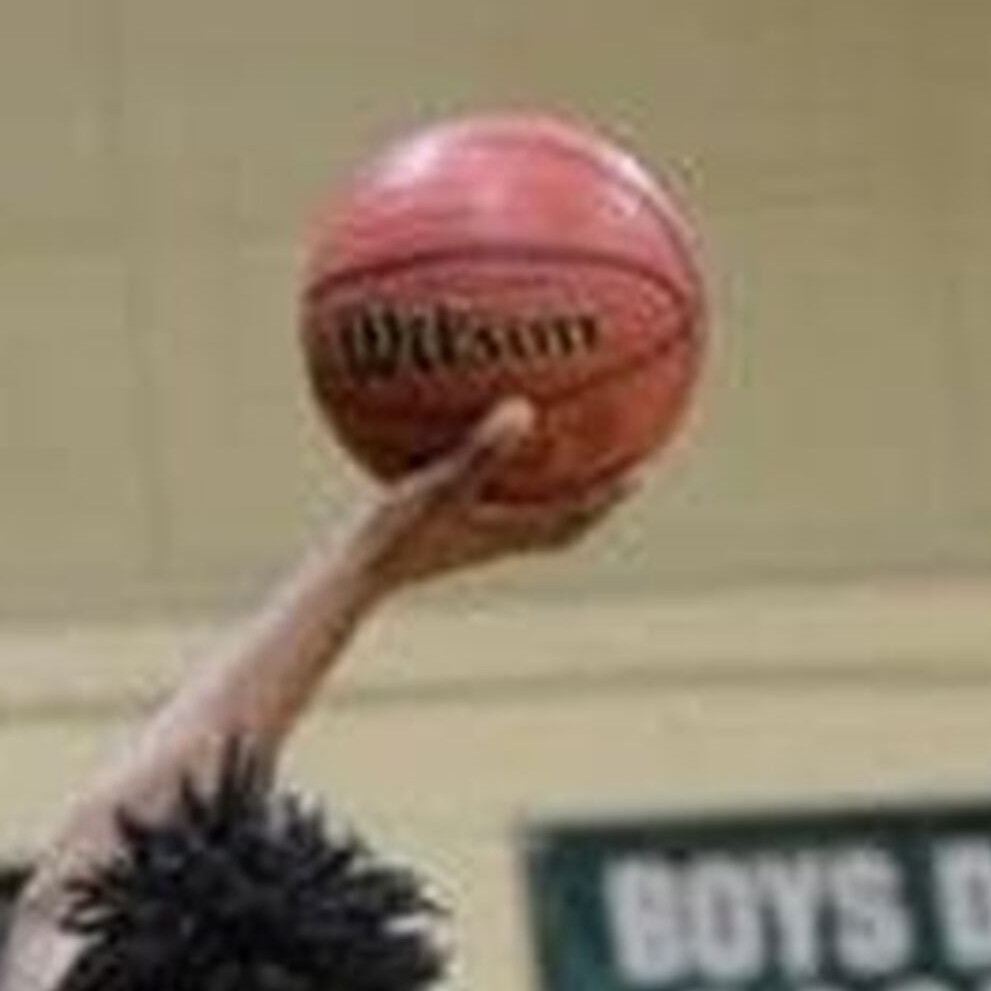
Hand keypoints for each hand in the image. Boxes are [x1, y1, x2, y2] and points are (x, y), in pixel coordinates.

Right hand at [362, 399, 641, 581]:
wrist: (345, 581)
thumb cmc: (390, 539)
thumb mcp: (437, 487)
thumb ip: (482, 452)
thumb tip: (524, 409)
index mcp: (506, 533)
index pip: (576, 515)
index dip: (611, 494)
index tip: (644, 467)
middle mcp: (492, 536)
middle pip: (559, 514)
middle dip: (590, 486)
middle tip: (618, 452)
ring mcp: (464, 535)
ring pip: (518, 506)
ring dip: (542, 479)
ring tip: (554, 440)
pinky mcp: (434, 526)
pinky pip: (474, 491)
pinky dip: (484, 466)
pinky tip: (464, 429)